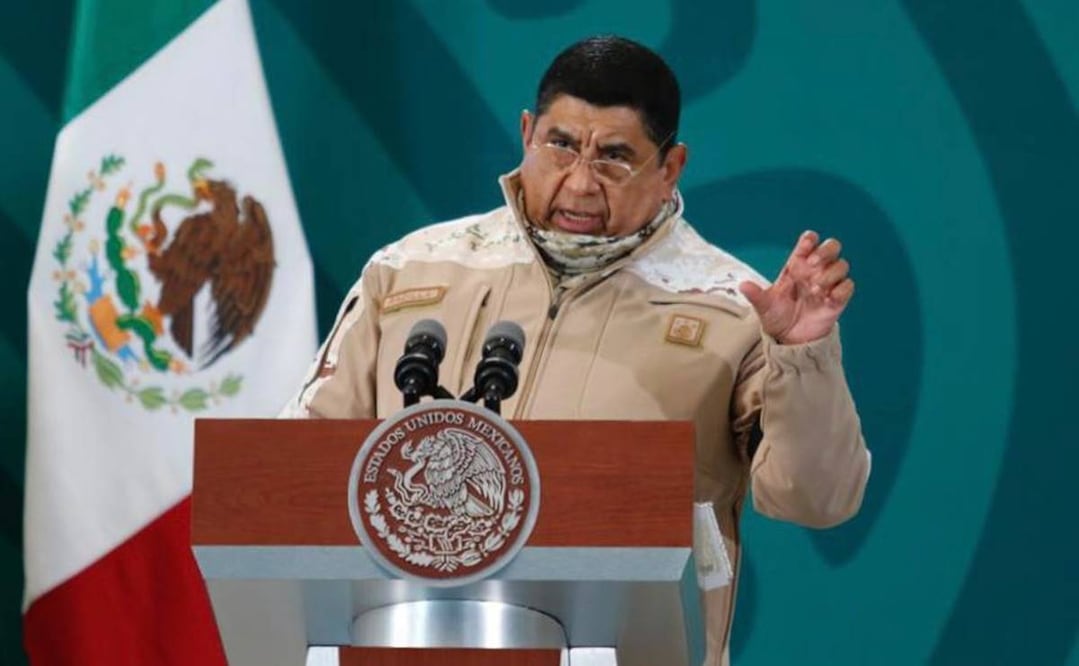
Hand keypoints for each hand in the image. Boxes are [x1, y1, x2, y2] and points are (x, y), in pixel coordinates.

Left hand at [738, 230, 853, 344]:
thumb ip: (756, 295)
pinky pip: (848, 286)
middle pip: (832, 246)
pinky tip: (827, 299)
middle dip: (825, 251)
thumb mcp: (764, 306)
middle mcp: (815, 271)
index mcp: (797, 265)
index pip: (808, 242)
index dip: (809, 240)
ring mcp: (829, 284)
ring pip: (842, 265)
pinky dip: (841, 290)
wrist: (789, 339)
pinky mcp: (838, 300)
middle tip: (812, 264)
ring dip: (830, 274)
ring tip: (815, 289)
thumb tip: (742, 286)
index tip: (804, 247)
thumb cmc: (777, 316)